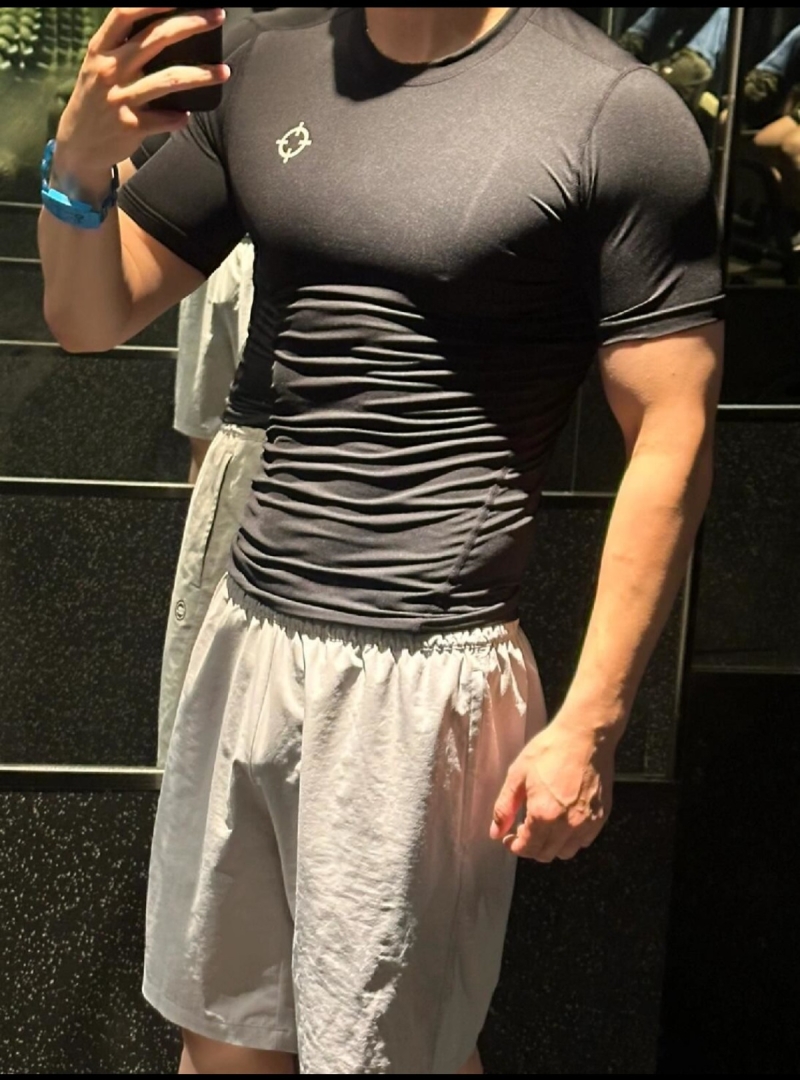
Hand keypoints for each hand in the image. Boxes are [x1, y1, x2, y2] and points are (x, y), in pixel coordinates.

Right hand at [52, 7, 227, 195]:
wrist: (79, 144)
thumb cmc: (98, 98)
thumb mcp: (100, 66)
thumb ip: (124, 47)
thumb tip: (168, 30)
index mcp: (101, 49)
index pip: (126, 13)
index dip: (154, 2)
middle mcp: (110, 69)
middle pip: (156, 38)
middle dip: (191, 24)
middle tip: (217, 17)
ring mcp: (120, 99)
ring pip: (169, 80)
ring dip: (202, 75)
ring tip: (224, 71)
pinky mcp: (130, 127)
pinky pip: (167, 118)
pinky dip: (181, 117)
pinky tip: (187, 115)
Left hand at [489, 708, 615, 861]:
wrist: (585, 735)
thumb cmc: (550, 750)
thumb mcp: (518, 774)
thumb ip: (505, 807)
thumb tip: (496, 832)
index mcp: (544, 814)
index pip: (527, 847)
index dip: (515, 846)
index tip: (509, 838)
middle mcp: (567, 825)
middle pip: (546, 854)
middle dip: (531, 847)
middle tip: (523, 830)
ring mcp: (587, 822)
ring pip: (566, 852)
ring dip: (552, 846)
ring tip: (544, 827)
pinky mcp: (601, 816)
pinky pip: (584, 841)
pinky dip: (572, 839)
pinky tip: (564, 821)